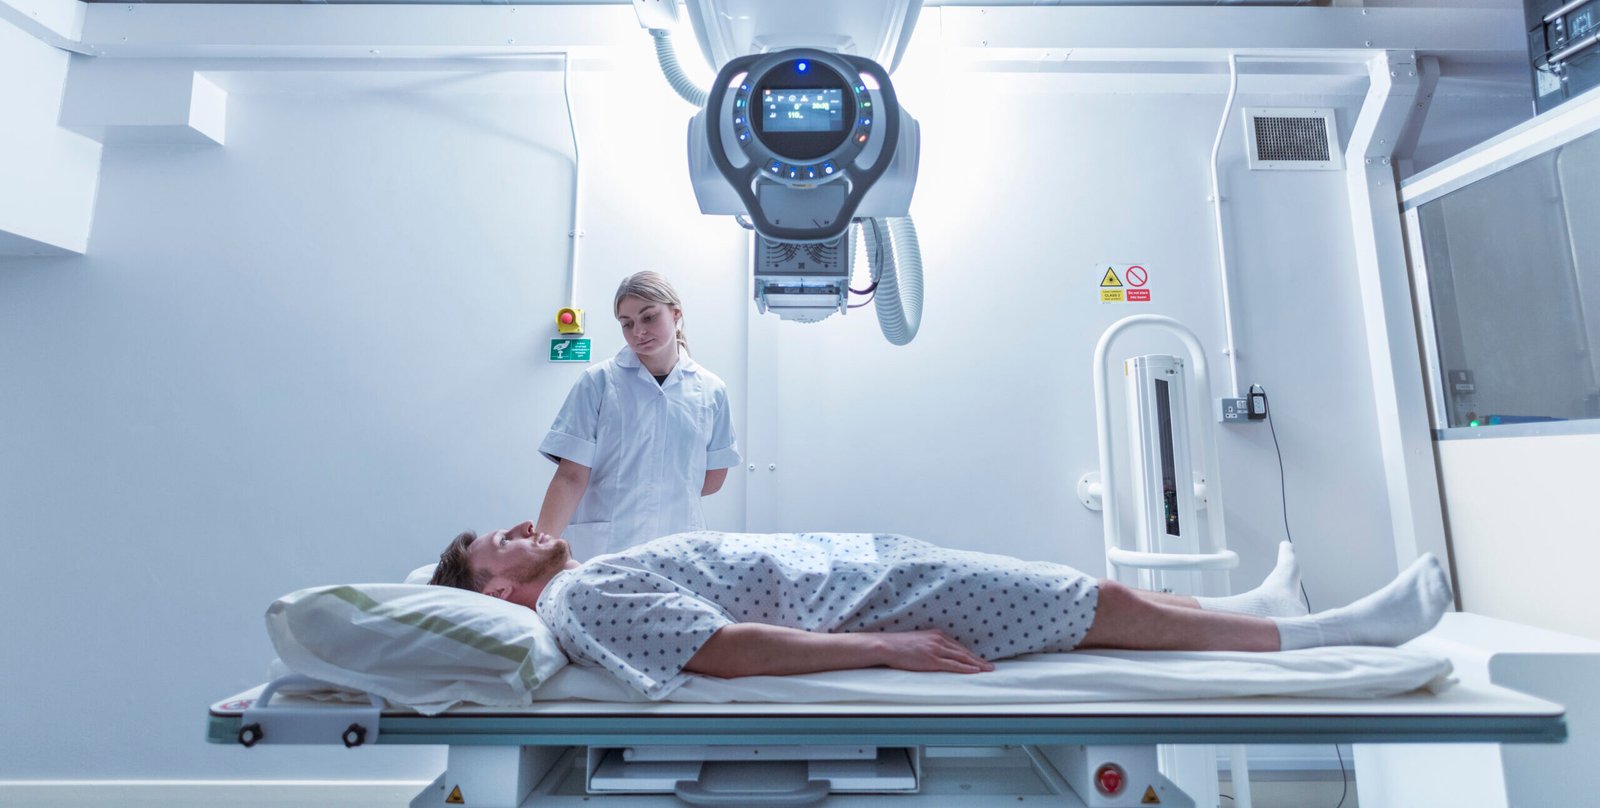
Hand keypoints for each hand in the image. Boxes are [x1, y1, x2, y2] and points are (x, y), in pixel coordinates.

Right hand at [875, 630, 993, 673]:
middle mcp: (939, 639)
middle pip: (964, 651)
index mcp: (937, 634)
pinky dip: (966, 668)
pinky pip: (953, 665)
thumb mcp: (919, 640)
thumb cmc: (899, 645)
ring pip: (962, 658)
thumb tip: (937, 653)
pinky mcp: (931, 659)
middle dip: (979, 659)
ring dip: (977, 664)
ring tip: (988, 670)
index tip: (980, 660)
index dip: (971, 654)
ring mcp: (936, 649)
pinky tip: (975, 671)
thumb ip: (930, 645)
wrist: (887, 646)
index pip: (958, 646)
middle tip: (991, 666)